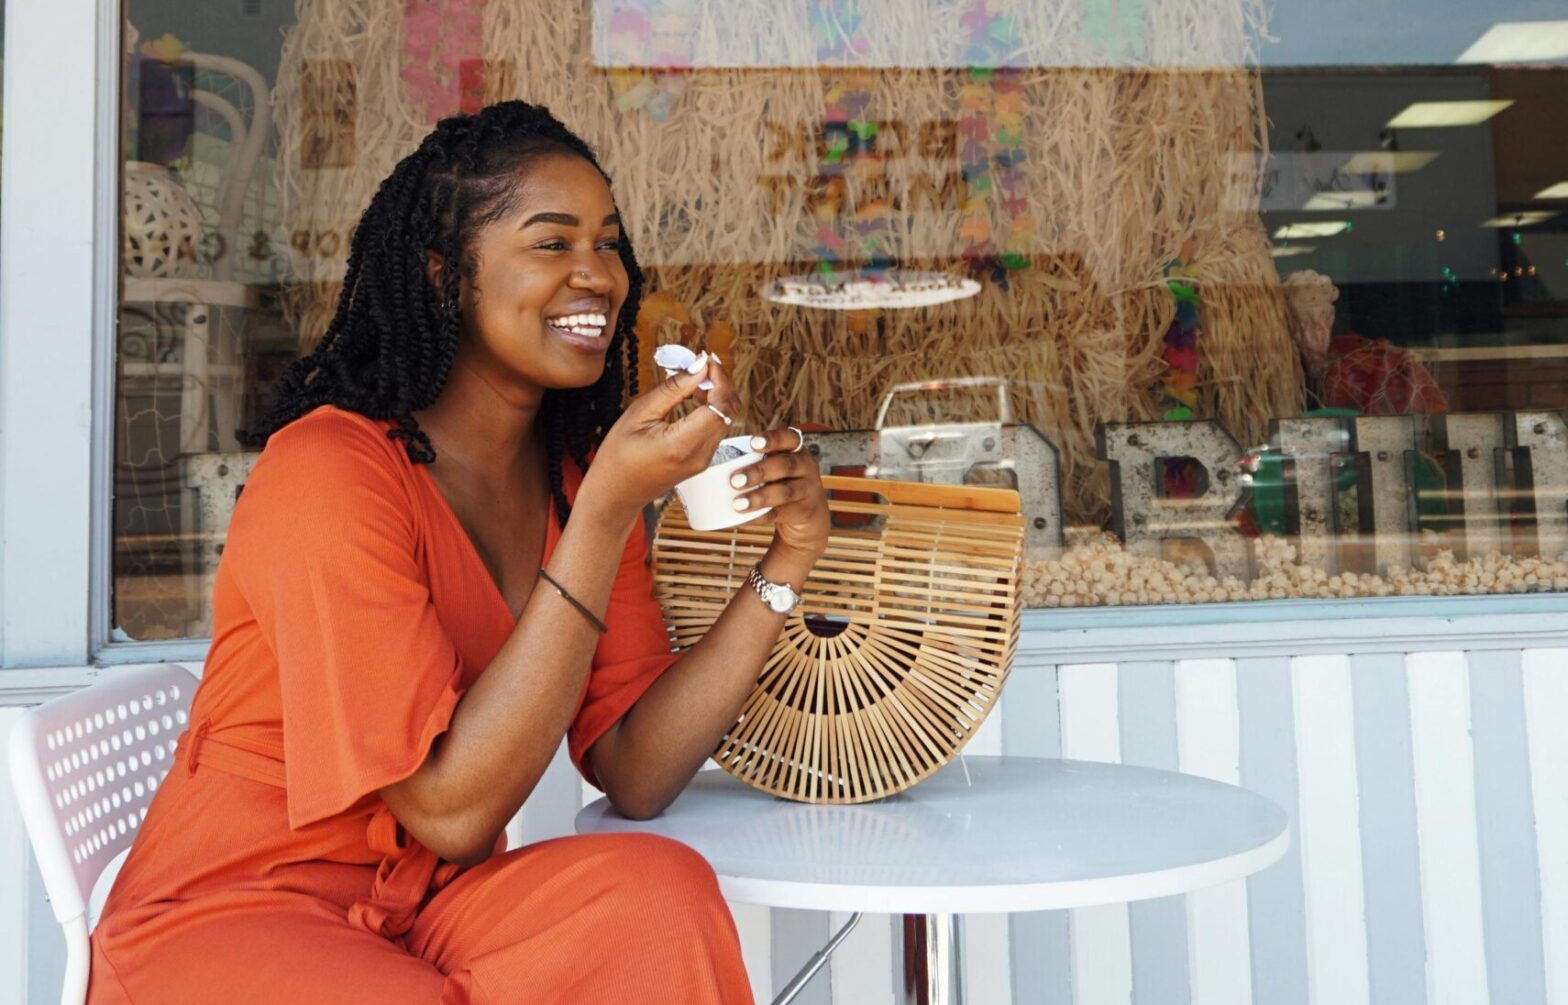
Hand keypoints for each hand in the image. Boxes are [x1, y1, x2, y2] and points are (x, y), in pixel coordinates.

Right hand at [580, 356, 740, 521]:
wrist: (615, 493)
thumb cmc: (618, 455)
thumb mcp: (640, 413)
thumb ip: (673, 389)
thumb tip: (700, 366)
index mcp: (682, 444)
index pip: (721, 405)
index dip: (719, 378)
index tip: (705, 359)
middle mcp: (700, 455)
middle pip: (729, 411)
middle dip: (721, 382)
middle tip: (701, 363)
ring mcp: (704, 460)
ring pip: (726, 418)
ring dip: (717, 394)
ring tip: (693, 378)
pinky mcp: (702, 460)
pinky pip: (716, 428)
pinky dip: (712, 408)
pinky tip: (694, 396)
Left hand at [729, 427, 829, 559]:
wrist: (807, 517)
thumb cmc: (779, 485)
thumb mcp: (774, 469)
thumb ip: (753, 461)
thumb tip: (703, 460)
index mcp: (795, 450)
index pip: (788, 438)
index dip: (772, 439)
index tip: (753, 444)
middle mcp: (806, 466)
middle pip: (785, 465)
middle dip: (759, 471)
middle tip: (734, 480)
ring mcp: (808, 490)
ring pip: (785, 491)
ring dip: (759, 497)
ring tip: (737, 503)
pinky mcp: (805, 512)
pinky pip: (781, 513)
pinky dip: (760, 516)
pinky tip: (743, 519)